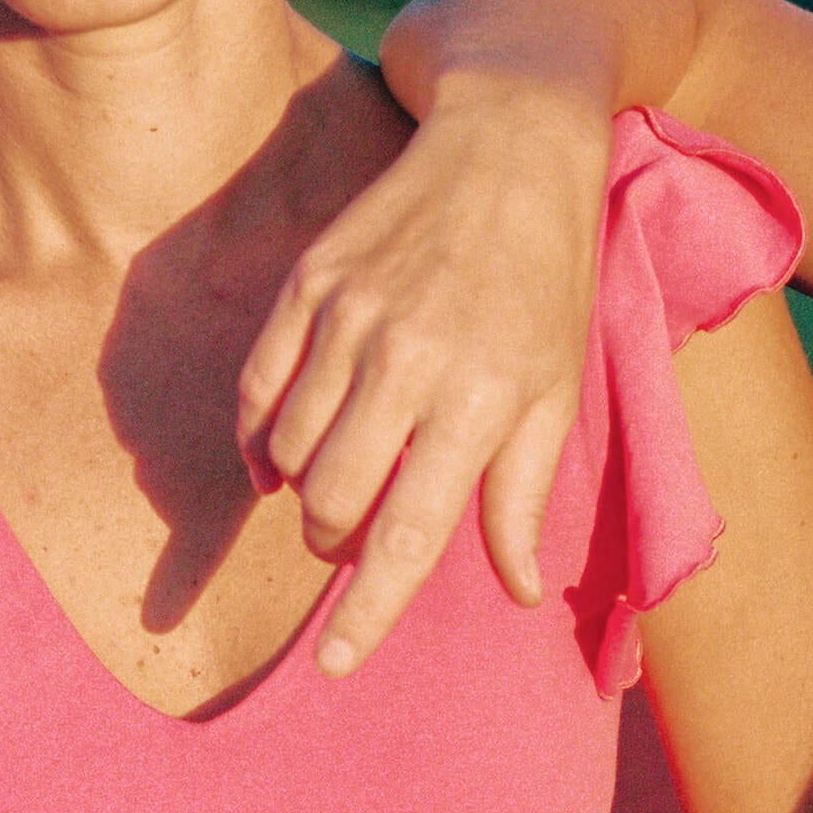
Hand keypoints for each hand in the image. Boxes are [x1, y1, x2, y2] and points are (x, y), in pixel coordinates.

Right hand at [238, 76, 611, 675]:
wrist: (508, 147)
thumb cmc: (546, 280)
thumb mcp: (555, 389)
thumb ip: (523, 495)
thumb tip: (519, 589)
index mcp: (480, 399)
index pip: (408, 534)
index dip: (367, 612)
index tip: (334, 666)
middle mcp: (408, 362)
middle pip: (332, 502)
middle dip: (335, 545)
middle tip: (359, 535)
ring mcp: (349, 318)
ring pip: (287, 451)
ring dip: (303, 491)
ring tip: (338, 477)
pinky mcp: (308, 284)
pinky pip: (256, 390)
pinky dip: (258, 439)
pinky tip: (279, 451)